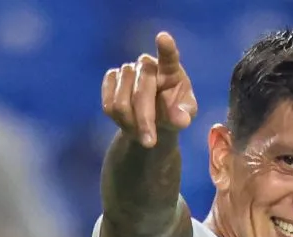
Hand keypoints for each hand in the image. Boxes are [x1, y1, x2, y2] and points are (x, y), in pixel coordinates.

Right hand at [101, 32, 197, 146]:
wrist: (153, 118)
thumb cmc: (173, 113)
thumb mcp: (185, 116)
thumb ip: (184, 116)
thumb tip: (180, 119)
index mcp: (170, 69)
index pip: (169, 56)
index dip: (166, 48)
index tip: (163, 38)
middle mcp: (147, 64)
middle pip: (141, 93)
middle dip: (145, 120)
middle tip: (150, 142)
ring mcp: (127, 70)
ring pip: (121, 102)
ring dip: (131, 124)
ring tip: (143, 134)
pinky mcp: (110, 79)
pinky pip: (108, 104)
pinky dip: (118, 120)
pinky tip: (129, 123)